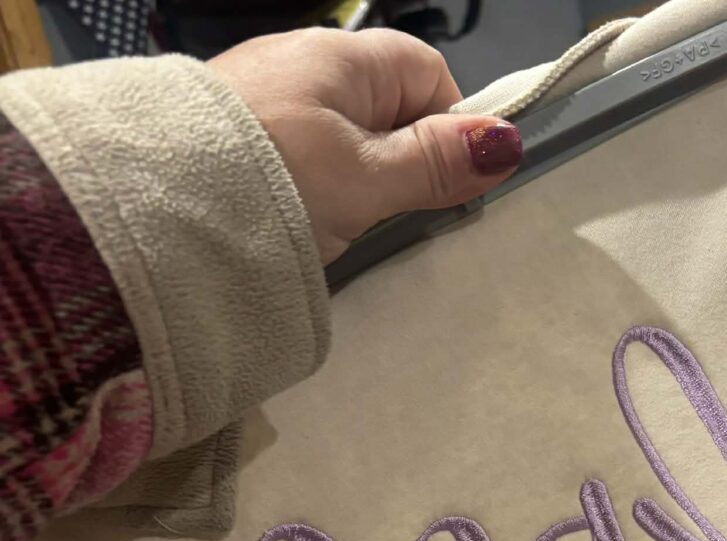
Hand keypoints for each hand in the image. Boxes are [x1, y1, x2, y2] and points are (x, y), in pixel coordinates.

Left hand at [210, 28, 522, 264]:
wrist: (146, 210)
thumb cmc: (266, 182)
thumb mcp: (367, 179)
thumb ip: (435, 163)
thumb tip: (506, 141)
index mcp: (341, 58)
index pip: (427, 73)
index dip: (450, 125)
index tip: (446, 183)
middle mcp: (302, 64)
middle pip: (387, 108)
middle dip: (401, 161)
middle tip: (392, 214)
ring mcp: (266, 99)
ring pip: (344, 137)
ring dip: (356, 180)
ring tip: (340, 222)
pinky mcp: (236, 137)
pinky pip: (301, 155)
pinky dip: (312, 187)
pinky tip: (300, 218)